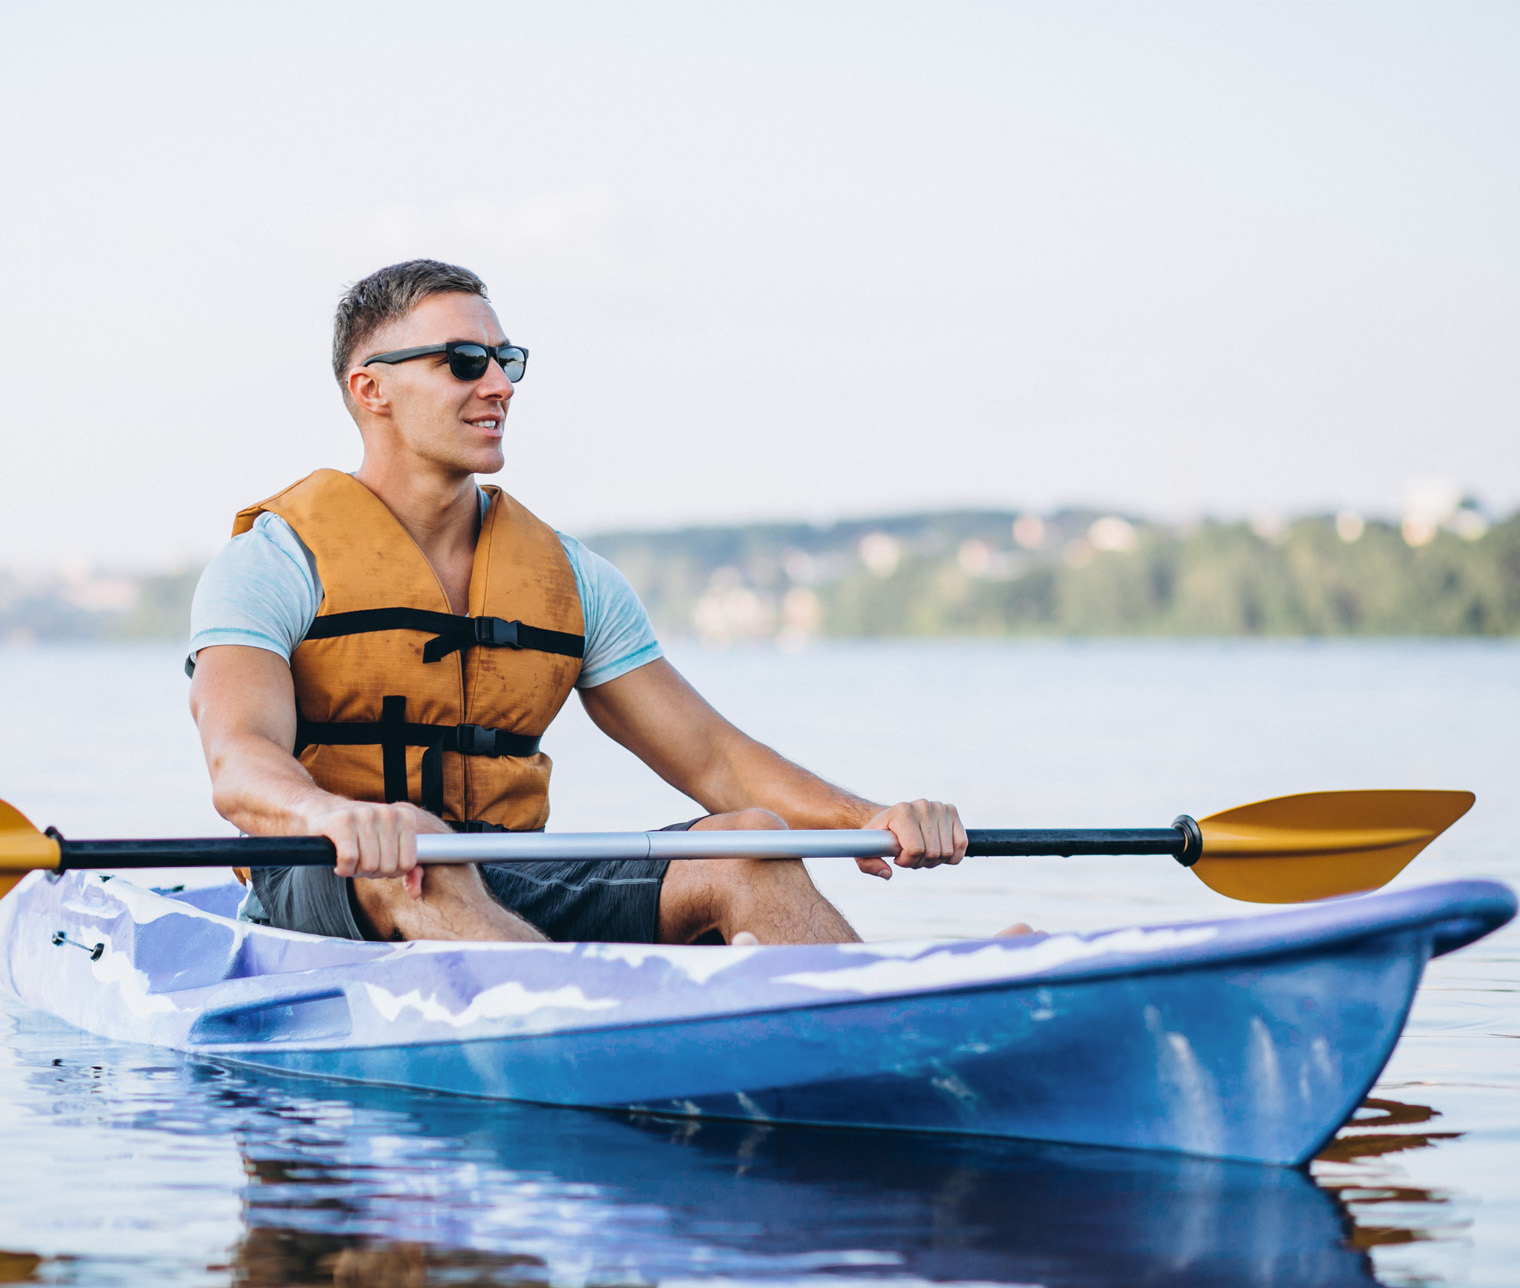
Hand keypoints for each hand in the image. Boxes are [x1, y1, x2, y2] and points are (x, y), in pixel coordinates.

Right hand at [299, 799, 451, 898]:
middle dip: (372, 871)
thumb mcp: (391, 845)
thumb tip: (415, 893)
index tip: (379, 862)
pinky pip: (349, 859)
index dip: (391, 871)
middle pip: (387, 867)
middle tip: (361, 860)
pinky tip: (339, 862)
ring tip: (351, 859)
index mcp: (406, 817)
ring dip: (356, 871)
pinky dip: (343, 868)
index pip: (407, 864)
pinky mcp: (342, 821)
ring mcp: (365, 814)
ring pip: (368, 865)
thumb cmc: (363, 834)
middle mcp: (388, 813)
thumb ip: (408, 867)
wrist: (327, 811)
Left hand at [858, 799, 967, 879]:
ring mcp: (939, 807)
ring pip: (947, 852)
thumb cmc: (880, 837)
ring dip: (934, 860)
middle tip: (909, 855)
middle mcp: (922, 806)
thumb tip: (887, 874)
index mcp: (901, 811)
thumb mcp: (866, 851)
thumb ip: (868, 864)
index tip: (897, 857)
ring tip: (921, 851)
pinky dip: (952, 856)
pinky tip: (938, 851)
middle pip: (932, 853)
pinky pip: (961, 845)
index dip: (906, 861)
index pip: (914, 849)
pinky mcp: (952, 812)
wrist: (893, 819)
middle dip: (920, 862)